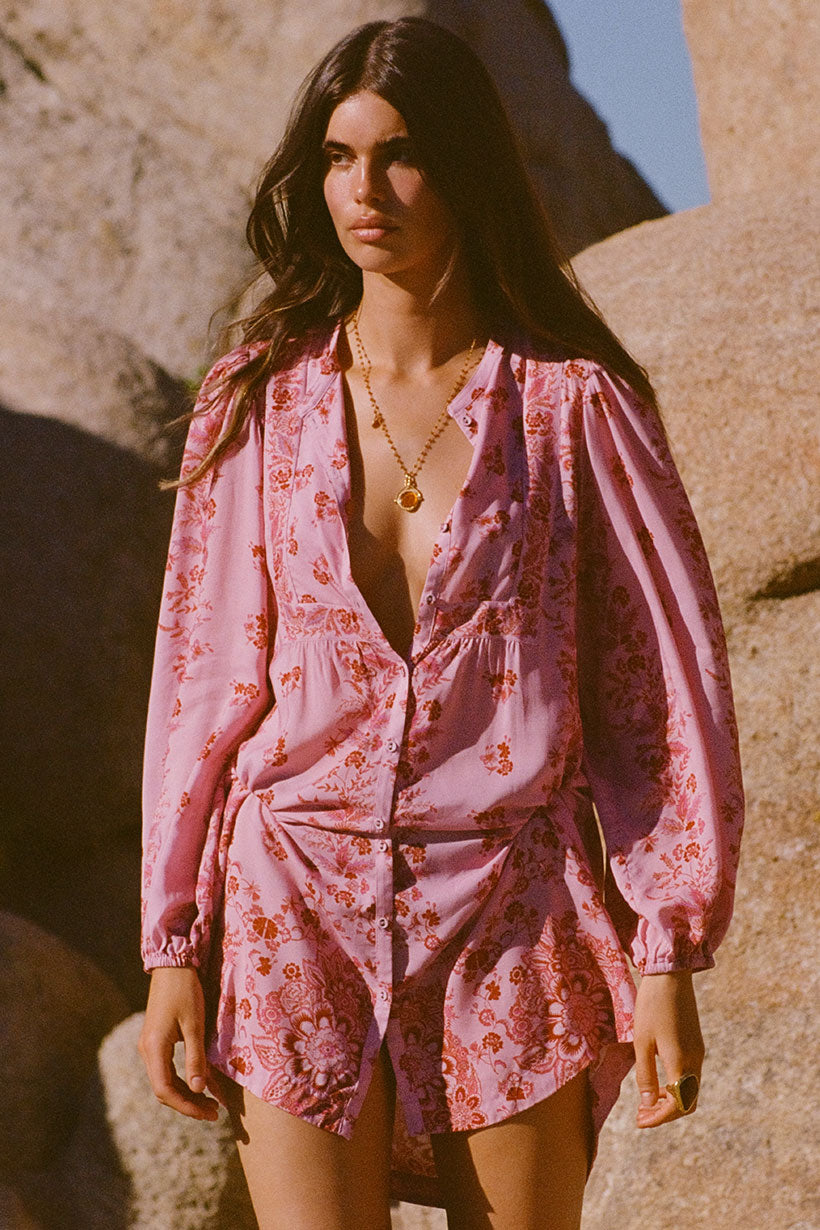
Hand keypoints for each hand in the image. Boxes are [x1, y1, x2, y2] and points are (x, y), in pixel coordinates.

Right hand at [138, 966, 219, 1120]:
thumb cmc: (185, 991)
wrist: (172, 965)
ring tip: (208, 1102)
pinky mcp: (155, 1040)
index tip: (209, 1113)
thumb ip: (195, 1057)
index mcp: (154, 1048)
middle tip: (213, 1112)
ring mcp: (149, 1046)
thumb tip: (198, 1090)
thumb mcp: (195, 1024)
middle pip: (163, 1090)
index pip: (165, 1091)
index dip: (186, 1106)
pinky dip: (180, 1081)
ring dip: (184, 1094)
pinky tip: (197, 1083)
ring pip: (163, 1081)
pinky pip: (164, 1069)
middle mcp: (147, 1050)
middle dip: (187, 1104)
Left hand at [633, 969, 704, 1128]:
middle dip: (665, 1113)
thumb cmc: (652, 1006)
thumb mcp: (642, 1041)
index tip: (640, 1121)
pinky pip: (689, 1075)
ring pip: (689, 1089)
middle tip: (641, 1114)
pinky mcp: (695, 1043)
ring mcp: (697, 1052)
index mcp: (682, 1063)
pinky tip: (657, 1081)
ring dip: (670, 1100)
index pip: (678, 1105)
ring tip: (646, 1100)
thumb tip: (647, 1103)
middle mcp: (695, 1061)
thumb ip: (646, 1074)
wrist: (670, 975)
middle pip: (687, 1102)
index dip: (659, 1118)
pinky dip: (674, 1086)